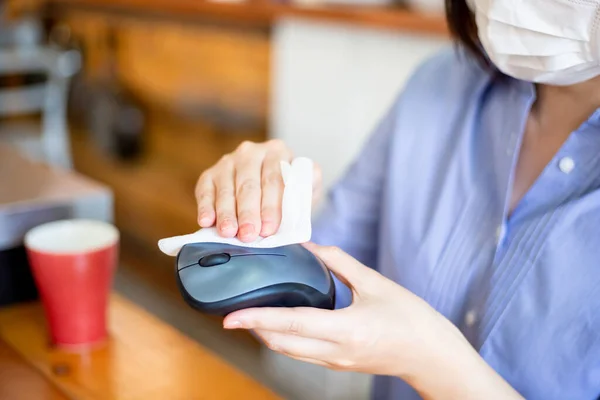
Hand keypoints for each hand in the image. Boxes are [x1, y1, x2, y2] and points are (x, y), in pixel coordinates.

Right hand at [195, 140, 321, 241]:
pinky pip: (205, 190)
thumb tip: (303, 192)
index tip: (270, 229)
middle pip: (249, 185)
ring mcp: (228, 162)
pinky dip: (205, 206)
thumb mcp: (306, 188)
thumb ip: (308, 187)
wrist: (270, 191)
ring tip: (229, 232)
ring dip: (227, 213)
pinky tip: (206, 221)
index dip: (271, 206)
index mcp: (278, 152)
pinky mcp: (210, 174)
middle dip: (248, 212)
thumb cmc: (290, 192)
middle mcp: (251, 152)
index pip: (274, 180)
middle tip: (249, 234)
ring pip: (227, 189)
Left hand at [222, 242, 457, 377]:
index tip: (231, 317)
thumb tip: (311, 246)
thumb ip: (340, 263)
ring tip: (250, 316)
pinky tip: (280, 324)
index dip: (257, 319)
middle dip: (253, 328)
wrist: (431, 355)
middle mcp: (335, 352)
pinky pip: (301, 355)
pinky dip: (284, 340)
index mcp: (346, 329)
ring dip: (266, 335)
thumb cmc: (411, 319)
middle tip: (232, 312)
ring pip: (288, 352)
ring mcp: (335, 363)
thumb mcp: (376, 283)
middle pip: (281, 343)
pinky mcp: (338, 365)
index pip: (291, 324)